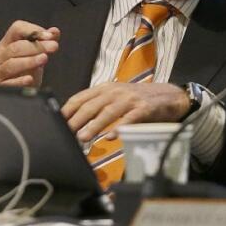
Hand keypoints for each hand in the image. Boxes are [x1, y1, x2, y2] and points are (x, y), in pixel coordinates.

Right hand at [0, 21, 60, 86]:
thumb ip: (46, 42)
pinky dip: (19, 81)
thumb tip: (54, 31)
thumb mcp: (37, 54)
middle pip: (16, 47)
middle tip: (54, 47)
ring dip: (29, 61)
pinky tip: (30, 79)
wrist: (21, 92)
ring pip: (11, 64)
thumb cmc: (27, 70)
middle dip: (37, 46)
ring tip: (44, 59)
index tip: (50, 36)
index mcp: (7, 43)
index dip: (33, 30)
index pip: (17, 29)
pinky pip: (8, 83)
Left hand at [62, 82, 189, 141]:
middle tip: (65, 133)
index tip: (55, 123)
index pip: (80, 98)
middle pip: (91, 106)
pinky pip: (130, 119)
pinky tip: (111, 136)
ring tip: (83, 137)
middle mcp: (116, 91)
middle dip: (76, 120)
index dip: (66, 110)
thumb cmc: (139, 100)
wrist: (170, 96)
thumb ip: (98, 105)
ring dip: (94, 125)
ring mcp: (130, 99)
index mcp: (106, 88)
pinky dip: (120, 127)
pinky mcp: (144, 108)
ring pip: (108, 112)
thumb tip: (74, 122)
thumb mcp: (116, 97)